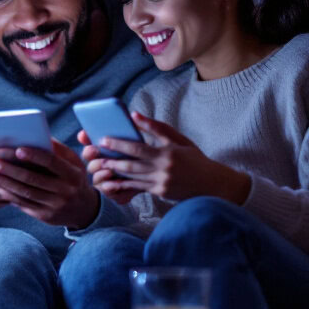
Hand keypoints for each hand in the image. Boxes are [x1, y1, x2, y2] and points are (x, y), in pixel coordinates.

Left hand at [0, 139, 99, 228]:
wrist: (84, 209)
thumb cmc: (73, 179)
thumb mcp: (73, 163)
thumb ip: (57, 150)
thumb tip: (38, 135)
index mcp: (72, 174)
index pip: (51, 162)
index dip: (34, 155)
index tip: (16, 149)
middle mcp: (65, 191)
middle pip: (33, 178)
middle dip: (10, 169)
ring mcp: (55, 206)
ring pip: (25, 193)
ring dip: (5, 183)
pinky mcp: (46, 216)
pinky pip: (24, 204)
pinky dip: (9, 195)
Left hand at [86, 112, 250, 204]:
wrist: (213, 185)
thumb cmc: (195, 159)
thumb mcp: (179, 140)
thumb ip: (156, 128)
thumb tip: (134, 115)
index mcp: (167, 154)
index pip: (137, 148)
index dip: (118, 145)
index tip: (103, 140)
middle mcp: (162, 170)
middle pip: (130, 165)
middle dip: (111, 160)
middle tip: (94, 155)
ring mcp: (160, 183)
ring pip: (131, 178)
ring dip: (114, 172)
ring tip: (99, 167)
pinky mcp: (159, 193)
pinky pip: (137, 188)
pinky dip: (123, 185)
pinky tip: (111, 181)